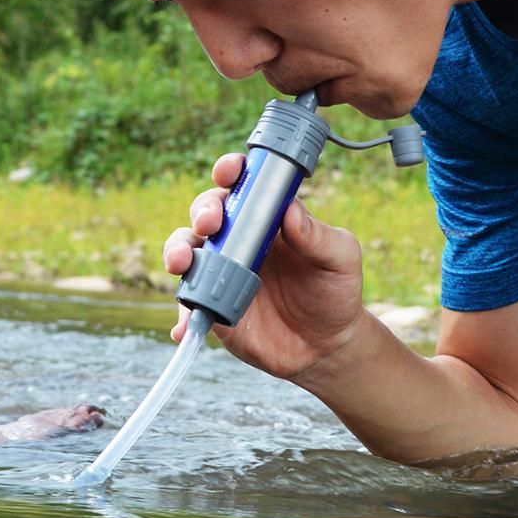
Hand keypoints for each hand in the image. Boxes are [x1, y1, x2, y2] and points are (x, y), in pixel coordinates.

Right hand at [164, 153, 365, 379]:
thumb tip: (290, 211)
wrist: (324, 346)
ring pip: (187, 251)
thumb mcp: (340, 261)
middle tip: (209, 224)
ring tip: (181, 263)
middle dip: (202, 212)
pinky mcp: (212, 305)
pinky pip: (189, 303)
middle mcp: (239, 239)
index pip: (243, 184)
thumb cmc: (334, 293)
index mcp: (268, 218)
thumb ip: (320, 237)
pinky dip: (182, 312)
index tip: (229, 173)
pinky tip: (184, 325)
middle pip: (207, 213)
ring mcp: (222, 272)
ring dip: (178, 251)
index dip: (231, 171)